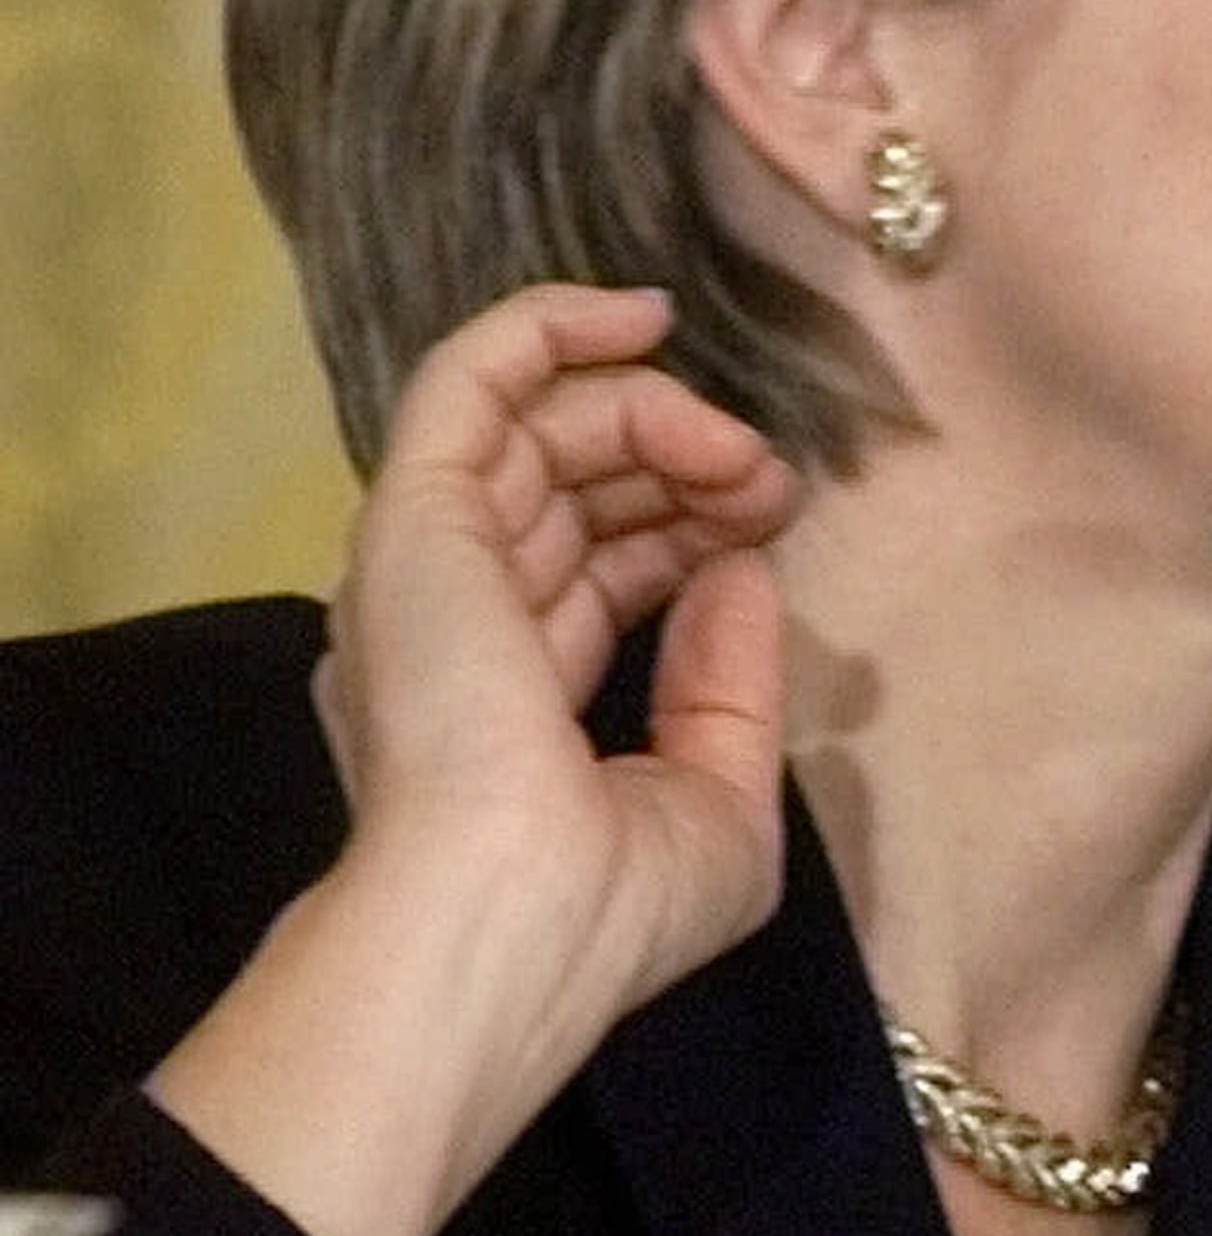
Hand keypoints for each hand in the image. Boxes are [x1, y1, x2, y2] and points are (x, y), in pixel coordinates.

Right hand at [149, 283, 802, 1235]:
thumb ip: (732, 683)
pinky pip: (467, 381)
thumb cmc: (612, 904)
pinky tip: (637, 313)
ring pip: (532, 426)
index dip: (691, 521)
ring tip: (740, 443)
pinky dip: (546, 328)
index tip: (774, 517)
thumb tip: (740, 567)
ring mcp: (426, 566)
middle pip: (569, 487)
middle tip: (774, 478)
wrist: (512, 923)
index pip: (597, 562)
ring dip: (651, 409)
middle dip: (685, 463)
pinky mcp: (414, 519)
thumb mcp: (721, 800)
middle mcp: (450, 621)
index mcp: (502, 696)